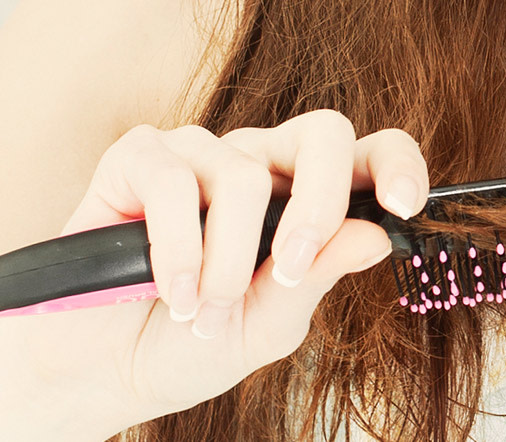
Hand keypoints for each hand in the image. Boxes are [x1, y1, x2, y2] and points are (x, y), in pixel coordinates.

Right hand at [0, 109, 428, 429]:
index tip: (405, 208)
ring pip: (244, 175)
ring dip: (224, 262)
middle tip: (286, 271)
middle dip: (319, 203)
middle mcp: (260, 163)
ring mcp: (201, 153)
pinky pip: (174, 181)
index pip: (370, 153)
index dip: (399, 164)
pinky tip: (166, 289)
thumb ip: (317, 278)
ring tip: (198, 310)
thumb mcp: (267, 326)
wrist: (100, 372)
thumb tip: (375, 235)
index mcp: (304, 197)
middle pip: (324, 132)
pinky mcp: (139, 157)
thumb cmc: (188, 344)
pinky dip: (174, 247)